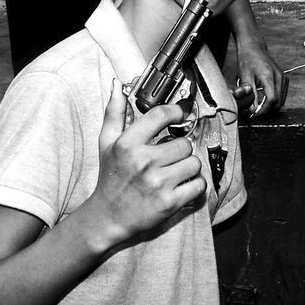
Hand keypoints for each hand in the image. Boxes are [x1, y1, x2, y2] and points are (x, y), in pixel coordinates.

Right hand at [87, 81, 205, 250]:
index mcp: (128, 144)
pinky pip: (198, 184)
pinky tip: (180, 186)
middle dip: (179, 149)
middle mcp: (143, 161)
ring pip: (194, 162)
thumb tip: (117, 86)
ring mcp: (157, 183)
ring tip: (173, 172)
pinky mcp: (169, 202)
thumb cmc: (110, 178)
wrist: (107, 218)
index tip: (180, 115)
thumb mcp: (106, 143)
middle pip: (184, 143)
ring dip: (188, 167)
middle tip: (168, 157)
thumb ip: (114, 113)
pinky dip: (194, 185)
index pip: (161, 115)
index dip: (176, 112)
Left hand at [236, 37, 287, 117]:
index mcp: (269, 76)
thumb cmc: (247, 61)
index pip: (272, 99)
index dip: (264, 110)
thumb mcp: (244, 77)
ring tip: (259, 108)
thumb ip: (249, 94)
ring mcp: (284, 77)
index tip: (254, 114)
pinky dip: (276, 101)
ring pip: (282, 100)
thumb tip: (252, 110)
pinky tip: (265, 101)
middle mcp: (280, 76)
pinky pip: (283, 95)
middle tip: (255, 113)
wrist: (254, 48)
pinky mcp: (285, 78)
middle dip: (267, 111)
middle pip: (278, 102)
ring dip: (272, 107)